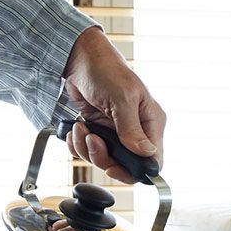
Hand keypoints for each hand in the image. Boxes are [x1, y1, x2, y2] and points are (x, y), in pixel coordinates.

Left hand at [62, 27, 165, 183]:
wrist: (80, 60)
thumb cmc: (106, 70)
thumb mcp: (122, 99)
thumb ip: (131, 129)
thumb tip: (146, 153)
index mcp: (151, 122)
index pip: (152, 160)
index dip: (134, 171)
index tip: (112, 168)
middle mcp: (136, 130)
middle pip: (124, 165)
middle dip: (103, 158)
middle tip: (92, 140)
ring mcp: (116, 132)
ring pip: (104, 160)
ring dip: (87, 148)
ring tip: (82, 128)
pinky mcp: (99, 131)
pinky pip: (88, 150)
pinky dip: (78, 144)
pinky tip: (77, 128)